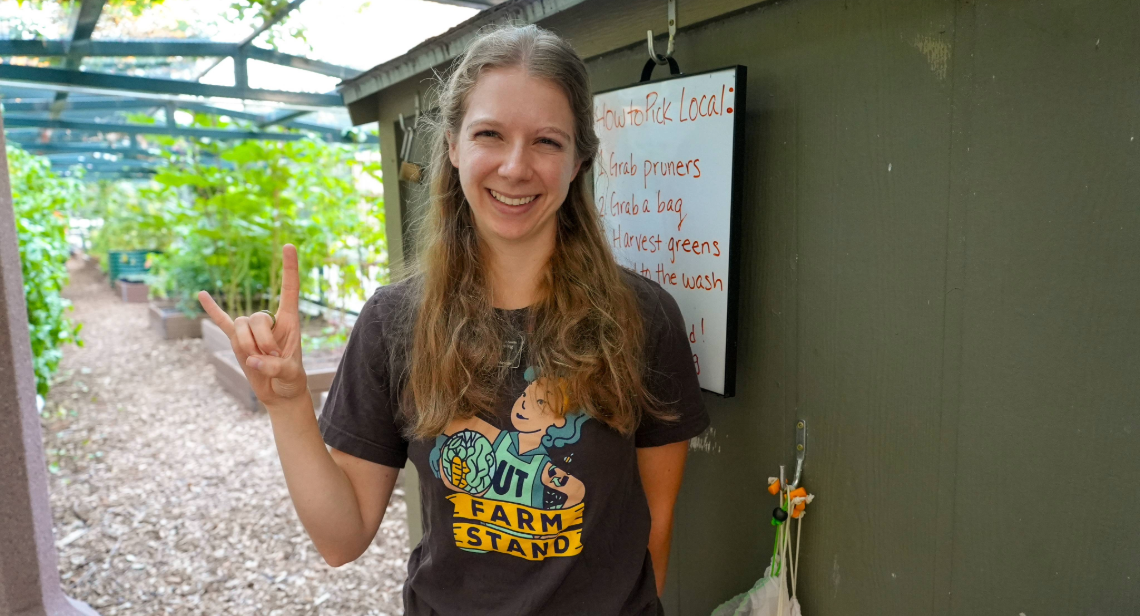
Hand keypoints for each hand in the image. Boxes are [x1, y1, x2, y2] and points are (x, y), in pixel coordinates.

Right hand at [198, 244, 307, 409]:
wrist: (279, 393)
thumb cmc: (291, 381)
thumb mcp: (291, 376)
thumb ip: (275, 368)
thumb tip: (252, 360)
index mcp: (290, 321)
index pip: (290, 289)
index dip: (290, 269)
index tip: (289, 246)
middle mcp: (270, 321)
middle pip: (257, 317)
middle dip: (262, 341)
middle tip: (273, 359)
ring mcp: (251, 330)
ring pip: (240, 327)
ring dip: (247, 346)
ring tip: (259, 361)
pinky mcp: (237, 341)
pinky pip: (222, 322)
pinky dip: (212, 310)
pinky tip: (201, 295)